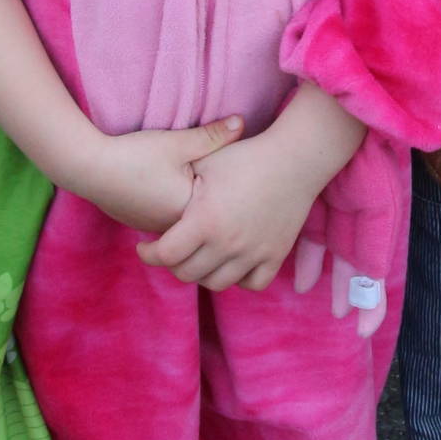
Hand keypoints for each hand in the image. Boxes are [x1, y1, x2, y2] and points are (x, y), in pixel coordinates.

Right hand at [76, 117, 244, 235]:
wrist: (87, 168)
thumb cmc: (135, 155)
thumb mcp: (178, 142)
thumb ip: (212, 135)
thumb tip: (243, 122)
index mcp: (190, 213)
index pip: (222, 204)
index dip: (233, 186)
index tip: (243, 171)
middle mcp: (174, 228)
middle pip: (205, 216)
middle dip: (217, 202)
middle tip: (233, 186)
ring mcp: (155, 228)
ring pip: (186, 220)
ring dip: (194, 207)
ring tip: (206, 190)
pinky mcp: (141, 223)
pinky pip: (168, 219)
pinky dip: (175, 207)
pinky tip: (176, 190)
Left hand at [143, 82, 364, 290]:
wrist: (295, 158)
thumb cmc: (246, 156)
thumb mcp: (206, 162)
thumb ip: (178, 183)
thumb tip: (146, 189)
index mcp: (205, 220)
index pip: (165, 255)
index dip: (149, 254)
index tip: (145, 248)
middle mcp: (228, 243)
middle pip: (188, 273)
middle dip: (173, 264)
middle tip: (171, 250)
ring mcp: (254, 253)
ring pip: (217, 283)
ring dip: (202, 273)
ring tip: (198, 257)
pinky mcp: (275, 255)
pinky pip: (252, 283)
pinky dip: (239, 278)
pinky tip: (230, 262)